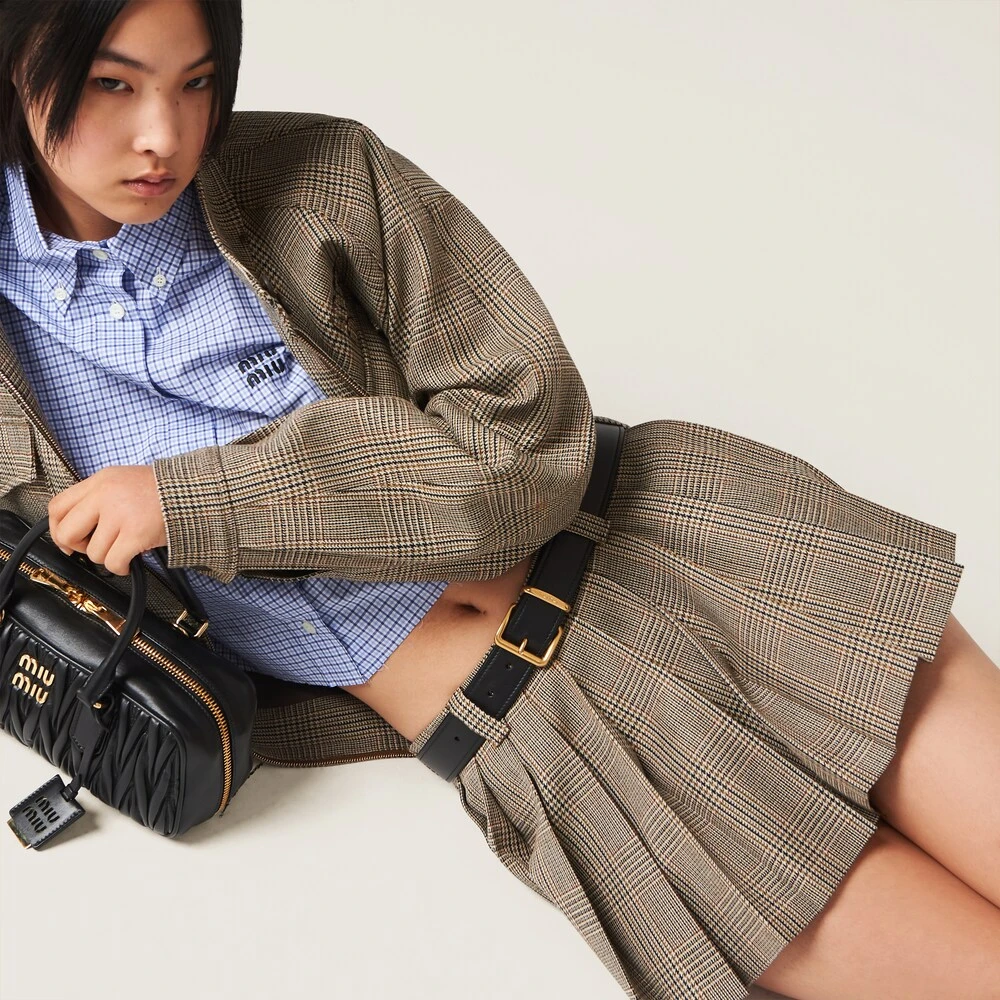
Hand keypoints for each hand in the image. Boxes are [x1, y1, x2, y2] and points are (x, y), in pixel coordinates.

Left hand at [47, 465, 167, 576]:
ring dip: (107, 557)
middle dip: (77, 547)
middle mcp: (106, 495)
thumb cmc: (164, 490)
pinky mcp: (136, 533)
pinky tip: (129, 561)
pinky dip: (119, 567)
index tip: (68, 540)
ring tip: (122, 550)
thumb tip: (79, 526)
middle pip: (67, 531)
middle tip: (92, 547)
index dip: (57, 529)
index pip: (58, 506)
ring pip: (93, 552)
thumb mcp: (124, 481)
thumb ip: (100, 497)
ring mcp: (120, 515)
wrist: (195, 492)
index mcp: (101, 481)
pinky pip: (113, 562)